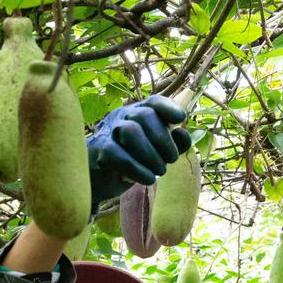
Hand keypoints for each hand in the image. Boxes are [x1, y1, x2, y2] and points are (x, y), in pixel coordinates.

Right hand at [87, 95, 190, 210]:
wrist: (101, 181)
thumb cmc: (134, 162)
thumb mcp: (158, 152)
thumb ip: (175, 144)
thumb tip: (183, 134)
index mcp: (138, 113)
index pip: (153, 101)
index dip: (168, 107)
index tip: (180, 118)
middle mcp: (122, 117)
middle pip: (145, 115)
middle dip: (164, 139)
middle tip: (171, 160)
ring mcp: (108, 132)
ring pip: (131, 131)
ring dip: (151, 155)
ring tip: (160, 171)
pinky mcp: (99, 151)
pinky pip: (119, 155)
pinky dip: (138, 170)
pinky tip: (148, 179)